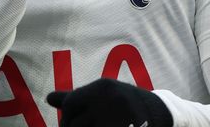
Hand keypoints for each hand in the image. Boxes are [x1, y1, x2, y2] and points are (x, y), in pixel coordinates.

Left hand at [47, 78, 172, 126]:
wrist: (160, 111)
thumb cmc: (123, 104)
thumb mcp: (101, 95)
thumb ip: (76, 98)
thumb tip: (49, 98)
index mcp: (102, 87)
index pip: (70, 104)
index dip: (66, 120)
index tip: (70, 126)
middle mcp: (110, 100)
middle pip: (76, 124)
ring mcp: (120, 118)